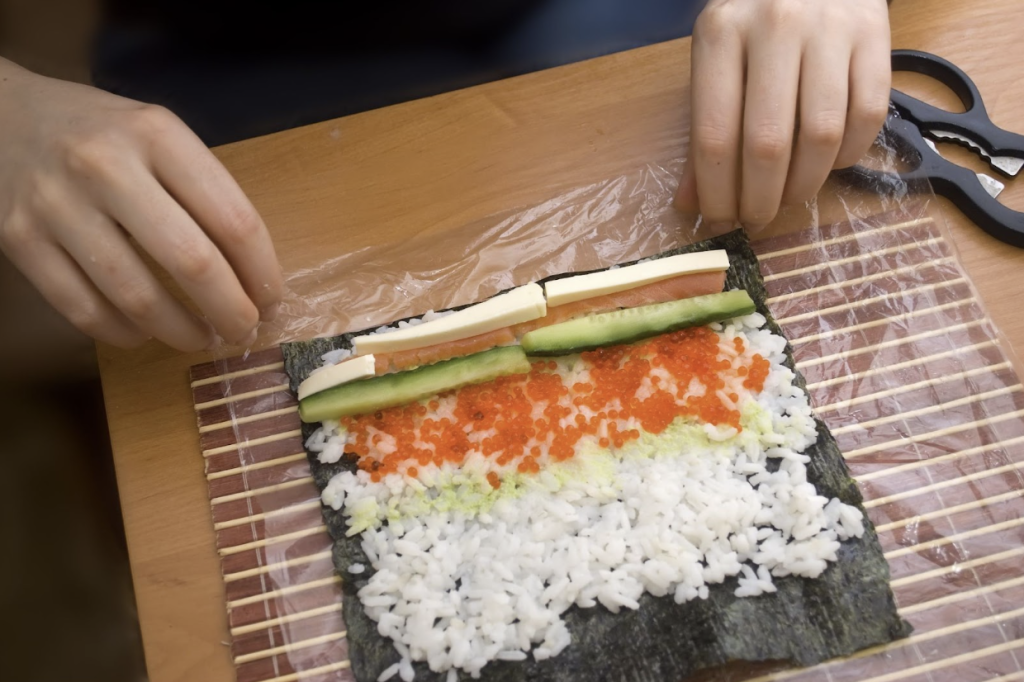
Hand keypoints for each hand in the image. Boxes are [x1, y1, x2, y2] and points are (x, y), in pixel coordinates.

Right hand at [0, 59, 282, 350]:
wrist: (0, 113)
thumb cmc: (101, 134)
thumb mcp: (159, 137)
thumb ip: (204, 193)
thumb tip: (254, 277)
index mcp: (157, 135)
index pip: (234, 220)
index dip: (263, 273)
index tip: (272, 301)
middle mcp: (106, 166)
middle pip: (192, 262)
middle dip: (231, 312)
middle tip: (244, 331)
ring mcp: (56, 204)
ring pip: (136, 296)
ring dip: (181, 331)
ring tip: (201, 338)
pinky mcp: (18, 239)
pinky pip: (83, 309)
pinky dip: (122, 333)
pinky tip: (143, 333)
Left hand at [674, 0, 891, 230]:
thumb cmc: (753, 19)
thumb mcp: (716, 60)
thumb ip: (703, 131)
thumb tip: (691, 205)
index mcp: (720, 33)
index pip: (715, 135)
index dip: (718, 193)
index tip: (722, 222)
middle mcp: (775, 25)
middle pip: (768, 144)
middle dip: (760, 199)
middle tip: (756, 220)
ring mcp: (830, 27)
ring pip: (821, 136)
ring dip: (804, 184)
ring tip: (790, 196)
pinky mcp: (876, 33)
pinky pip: (866, 117)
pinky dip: (848, 155)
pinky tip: (828, 162)